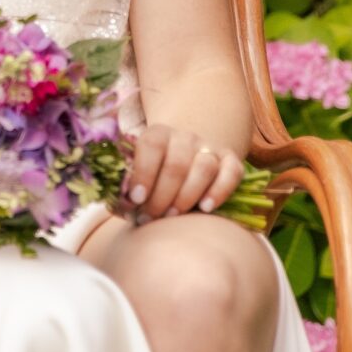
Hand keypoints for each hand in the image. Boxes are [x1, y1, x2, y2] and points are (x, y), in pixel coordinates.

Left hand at [121, 124, 245, 221]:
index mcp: (158, 133)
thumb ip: (125, 188)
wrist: (183, 159)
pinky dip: (220, 190)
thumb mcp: (135, 175)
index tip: (136, 199)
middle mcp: (185, 136)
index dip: (143, 172)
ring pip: (204, 167)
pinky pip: (231, 172)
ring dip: (187, 196)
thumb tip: (120, 205)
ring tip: (172, 216)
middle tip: (151, 217)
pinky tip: (206, 208)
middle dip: (162, 195)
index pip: (152, 145)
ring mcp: (209, 148)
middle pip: (177, 163)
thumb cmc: (153, 177)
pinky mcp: (230, 160)